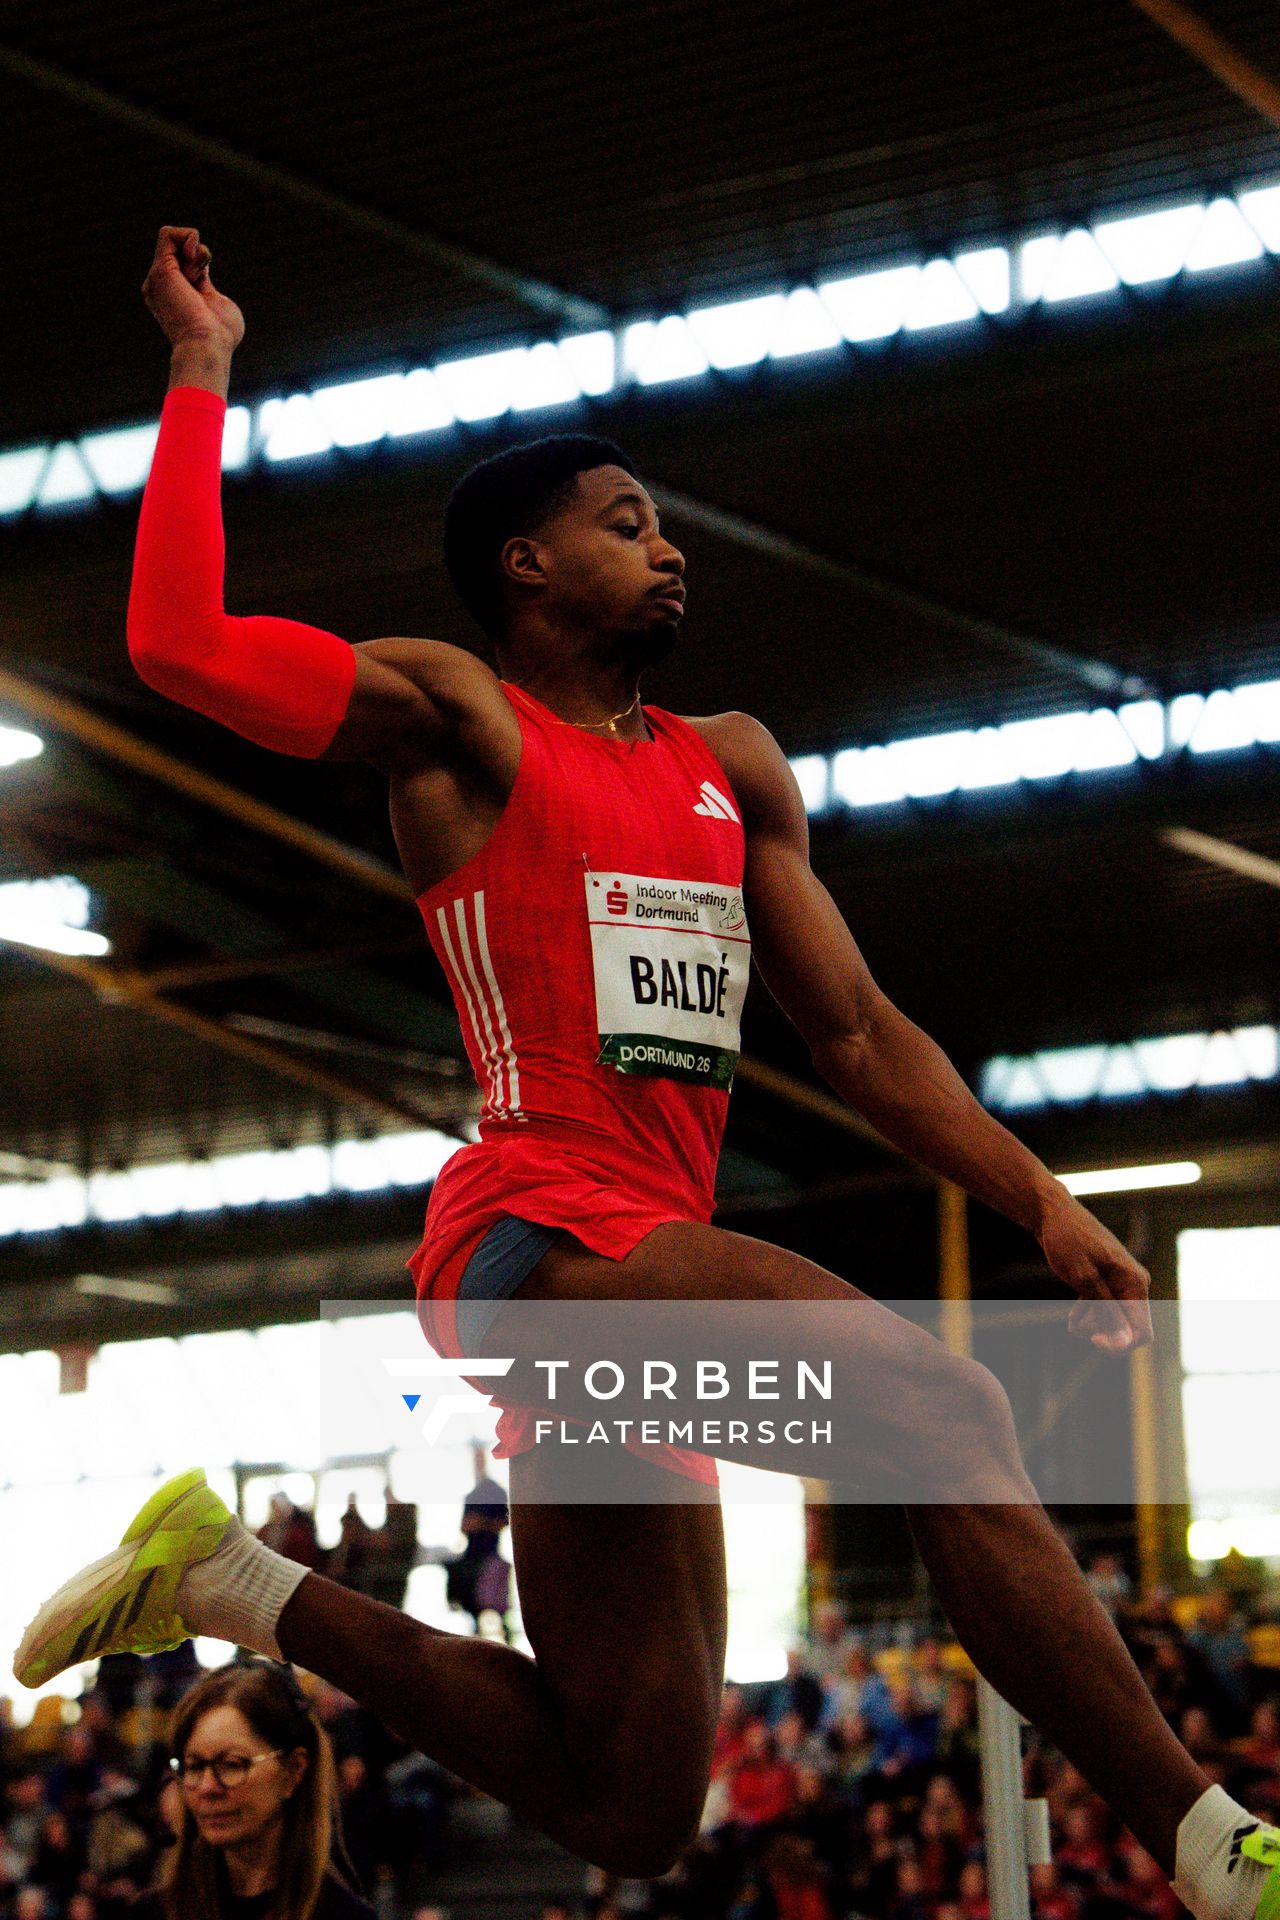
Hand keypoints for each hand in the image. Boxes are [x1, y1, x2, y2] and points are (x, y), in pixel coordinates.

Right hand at [142, 226, 243, 354]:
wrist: (207, 344)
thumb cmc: (219, 335)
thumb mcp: (218, 305)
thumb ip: (208, 288)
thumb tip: (203, 279)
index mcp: (173, 297)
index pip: (187, 264)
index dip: (202, 266)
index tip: (207, 288)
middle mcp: (161, 287)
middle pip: (179, 250)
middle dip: (199, 260)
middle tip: (202, 285)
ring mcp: (157, 278)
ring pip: (174, 239)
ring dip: (196, 254)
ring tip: (198, 278)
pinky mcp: (159, 269)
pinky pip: (169, 233)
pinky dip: (189, 240)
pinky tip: (195, 264)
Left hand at [1037, 1188, 1152, 1352]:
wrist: (1052, 1212)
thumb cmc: (1066, 1240)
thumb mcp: (1083, 1278)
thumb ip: (1105, 1311)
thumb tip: (1123, 1342)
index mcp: (1135, 1282)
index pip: (1142, 1332)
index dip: (1120, 1344)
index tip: (1093, 1340)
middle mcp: (1134, 1283)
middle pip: (1127, 1328)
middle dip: (1103, 1332)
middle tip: (1075, 1326)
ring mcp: (1122, 1282)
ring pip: (1115, 1321)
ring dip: (1093, 1325)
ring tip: (1072, 1320)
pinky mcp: (1108, 1281)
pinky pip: (1106, 1310)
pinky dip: (1090, 1315)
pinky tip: (1074, 1314)